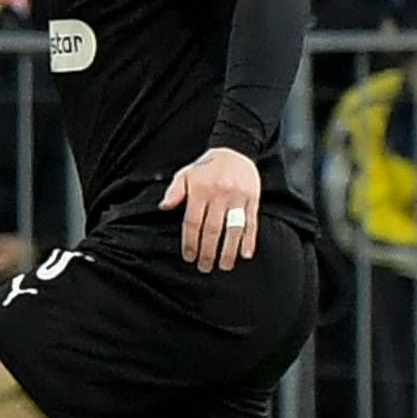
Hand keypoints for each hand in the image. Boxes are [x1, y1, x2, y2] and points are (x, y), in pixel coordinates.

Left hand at [160, 145, 265, 271]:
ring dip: (228, 250)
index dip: (190, 241)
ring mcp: (238, 198)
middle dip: (208, 251)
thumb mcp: (185, 174)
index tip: (189, 256)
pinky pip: (252, 223)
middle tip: (204, 267)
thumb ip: (174, 192)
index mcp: (201, 191)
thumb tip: (163, 207)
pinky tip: (245, 254)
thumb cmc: (206, 167)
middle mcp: (220, 195)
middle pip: (212, 229)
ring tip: (223, 266)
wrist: (234, 150)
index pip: (193, 222)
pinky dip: (249, 240)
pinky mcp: (253, 200)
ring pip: (233, 229)